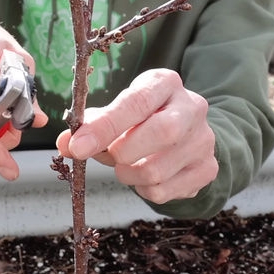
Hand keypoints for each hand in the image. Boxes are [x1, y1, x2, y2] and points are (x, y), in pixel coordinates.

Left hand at [55, 68, 217, 204]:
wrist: (185, 135)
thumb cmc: (141, 120)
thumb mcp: (116, 112)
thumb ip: (90, 126)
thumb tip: (66, 144)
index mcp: (165, 83)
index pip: (137, 102)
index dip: (105, 126)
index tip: (78, 146)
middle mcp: (192, 107)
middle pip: (161, 133)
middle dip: (122, 152)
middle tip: (110, 156)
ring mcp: (204, 140)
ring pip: (157, 170)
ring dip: (128, 175)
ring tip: (126, 166)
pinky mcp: (207, 169)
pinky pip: (163, 191)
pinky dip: (142, 189)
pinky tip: (144, 177)